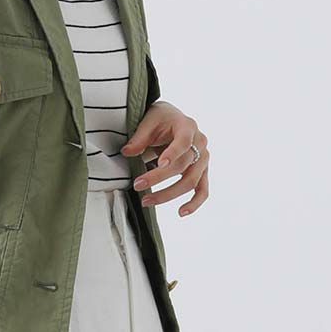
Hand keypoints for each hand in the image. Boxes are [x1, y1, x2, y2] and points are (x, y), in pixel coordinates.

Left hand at [120, 101, 209, 215]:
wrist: (172, 119)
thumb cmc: (161, 119)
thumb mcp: (148, 121)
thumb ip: (139, 138)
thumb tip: (127, 153)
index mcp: (188, 126)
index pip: (184, 142)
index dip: (173, 153)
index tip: (160, 163)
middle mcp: (200, 143)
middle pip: (183, 166)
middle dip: (158, 177)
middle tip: (137, 185)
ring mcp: (203, 159)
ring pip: (191, 181)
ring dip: (168, 194)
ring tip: (147, 200)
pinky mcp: (202, 172)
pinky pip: (203, 190)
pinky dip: (194, 203)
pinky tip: (181, 212)